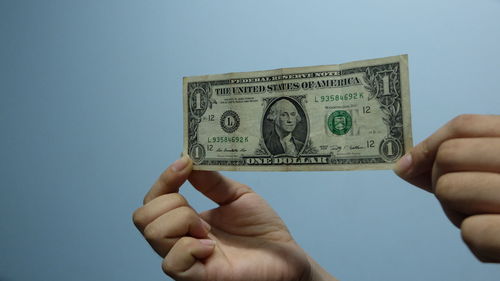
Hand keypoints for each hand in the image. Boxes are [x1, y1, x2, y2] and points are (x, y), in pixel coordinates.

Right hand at [133, 156, 335, 280]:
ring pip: (154, 235)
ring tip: (207, 231)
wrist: (286, 256)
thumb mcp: (237, 196)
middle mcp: (181, 240)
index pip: (154, 200)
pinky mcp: (201, 278)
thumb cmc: (263, 231)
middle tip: (201, 213)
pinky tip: (211, 247)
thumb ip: (212, 181)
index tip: (185, 163)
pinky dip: (189, 248)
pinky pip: (173, 264)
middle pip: (142, 217)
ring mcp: (188, 260)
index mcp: (187, 221)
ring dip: (181, 221)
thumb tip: (187, 158)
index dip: (164, 179)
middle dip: (171, 203)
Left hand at [394, 114, 499, 261]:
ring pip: (449, 189)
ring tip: (488, 216)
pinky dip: (479, 239)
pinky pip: (471, 231)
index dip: (427, 145)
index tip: (409, 164)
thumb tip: (405, 165)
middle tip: (467, 197)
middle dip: (442, 181)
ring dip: (457, 211)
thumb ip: (461, 161)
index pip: (464, 125)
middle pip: (448, 156)